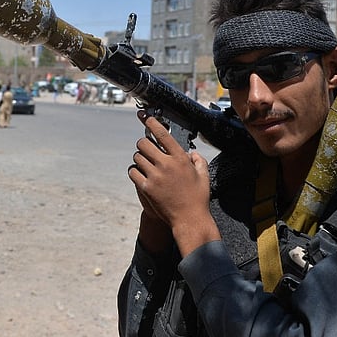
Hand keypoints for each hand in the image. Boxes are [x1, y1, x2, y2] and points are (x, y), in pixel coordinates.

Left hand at [127, 111, 218, 255]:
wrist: (190, 219)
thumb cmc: (198, 198)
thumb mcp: (203, 176)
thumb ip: (198, 161)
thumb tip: (192, 153)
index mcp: (180, 159)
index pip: (162, 134)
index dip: (152, 122)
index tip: (145, 116)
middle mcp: (167, 164)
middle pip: (144, 143)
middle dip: (143, 144)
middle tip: (146, 149)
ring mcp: (155, 176)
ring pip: (137, 157)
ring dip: (140, 158)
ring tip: (146, 165)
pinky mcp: (146, 187)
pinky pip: (133, 172)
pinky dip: (134, 171)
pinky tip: (140, 175)